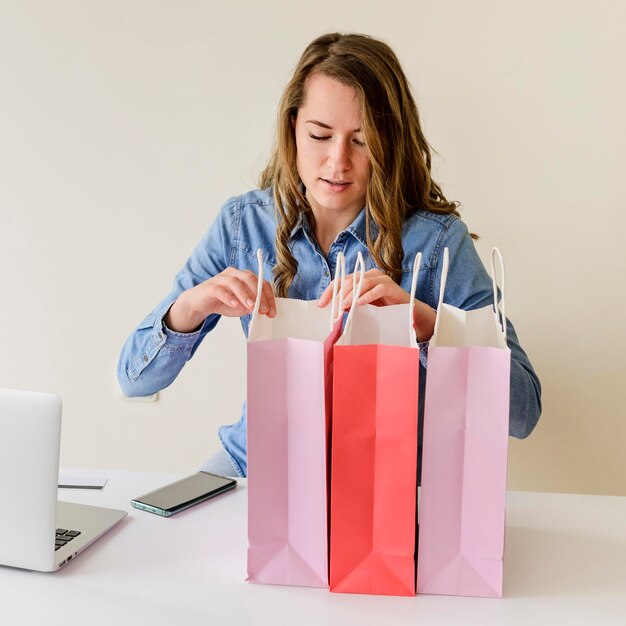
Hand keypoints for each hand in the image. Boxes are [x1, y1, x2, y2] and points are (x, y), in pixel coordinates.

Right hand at [165, 267, 275, 332]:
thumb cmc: (223, 302)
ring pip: (235, 282)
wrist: (200, 303)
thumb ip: (250, 307)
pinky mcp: (210, 286)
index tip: (271, 312)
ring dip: (245, 295)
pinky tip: (235, 305)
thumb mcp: (241, 307)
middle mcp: (234, 274)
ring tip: (251, 307)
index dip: (268, 297)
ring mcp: (221, 278)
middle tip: (263, 310)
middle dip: (259, 295)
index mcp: (244, 276)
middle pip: (250, 278)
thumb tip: (259, 309)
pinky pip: (220, 290)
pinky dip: (229, 297)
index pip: (261, 283)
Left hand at [318, 268, 435, 341]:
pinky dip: (368, 296)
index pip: (341, 280)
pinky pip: (378, 289)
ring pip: (362, 283)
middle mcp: (370, 275)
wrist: (408, 313)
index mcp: (361, 278)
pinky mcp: (392, 287)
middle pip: (350, 280)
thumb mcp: (363, 307)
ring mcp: (382, 280)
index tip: (321, 304)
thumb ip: (350, 306)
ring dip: (351, 295)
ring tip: (344, 307)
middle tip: (334, 309)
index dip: (329, 291)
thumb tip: (334, 310)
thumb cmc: (384, 310)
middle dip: (339, 295)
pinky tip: (360, 304)